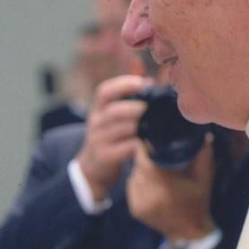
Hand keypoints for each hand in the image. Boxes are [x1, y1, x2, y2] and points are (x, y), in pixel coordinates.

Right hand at [75, 75, 152, 201]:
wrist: (93, 166)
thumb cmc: (111, 135)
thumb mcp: (111, 115)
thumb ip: (127, 98)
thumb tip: (151, 82)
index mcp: (98, 108)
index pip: (104, 91)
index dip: (123, 84)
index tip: (143, 83)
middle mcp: (95, 122)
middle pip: (114, 111)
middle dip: (136, 108)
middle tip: (153, 108)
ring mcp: (98, 140)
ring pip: (122, 129)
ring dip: (141, 126)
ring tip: (155, 125)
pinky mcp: (105, 156)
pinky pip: (126, 148)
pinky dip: (140, 144)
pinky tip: (150, 142)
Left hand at [125, 138, 216, 241]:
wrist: (189, 232)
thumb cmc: (198, 203)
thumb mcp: (204, 178)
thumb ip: (203, 156)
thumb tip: (204, 135)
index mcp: (164, 187)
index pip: (144, 160)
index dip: (145, 148)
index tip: (151, 140)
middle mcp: (149, 196)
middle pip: (138, 166)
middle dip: (145, 158)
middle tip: (154, 152)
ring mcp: (139, 204)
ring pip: (134, 176)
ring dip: (142, 170)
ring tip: (155, 170)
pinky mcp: (135, 209)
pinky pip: (132, 187)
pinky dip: (139, 182)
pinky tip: (152, 183)